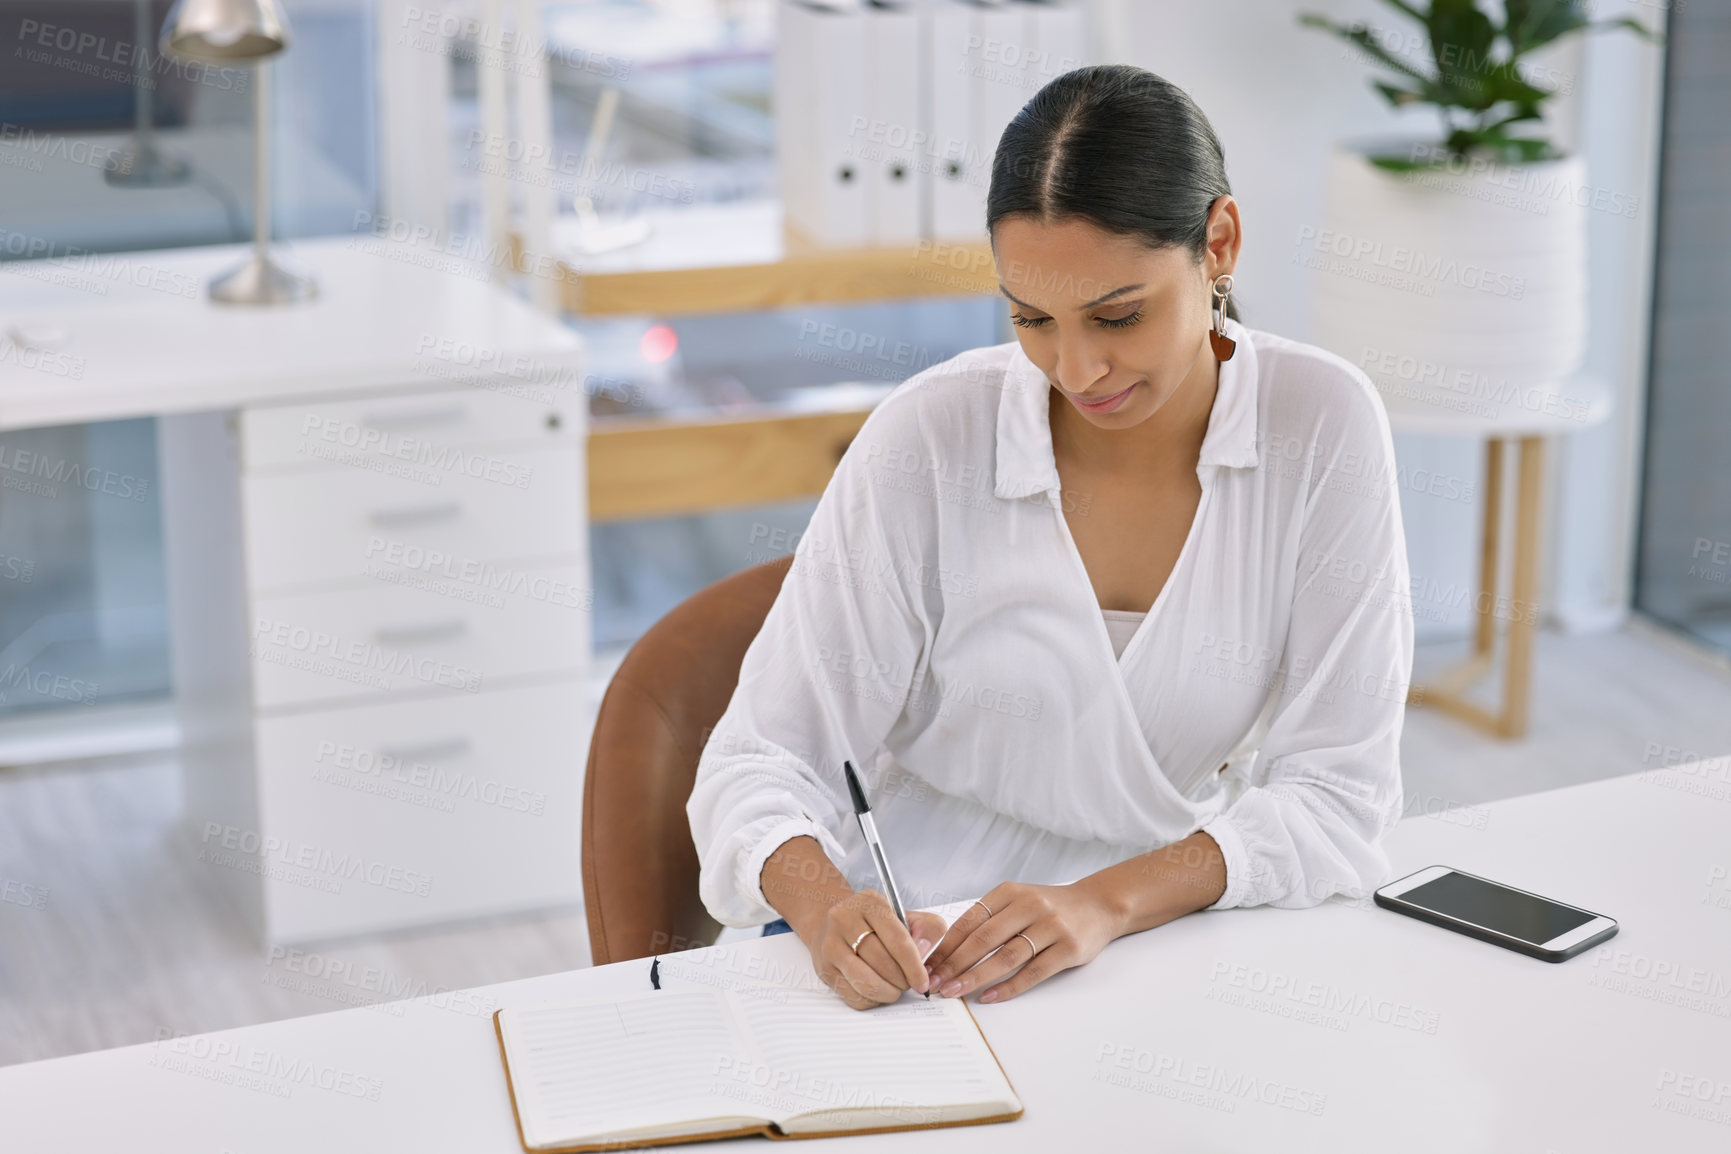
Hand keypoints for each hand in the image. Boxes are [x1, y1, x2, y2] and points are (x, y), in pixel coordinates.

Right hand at [802, 890, 948, 1010]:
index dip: (914, 966)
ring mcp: (831, 945)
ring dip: (887, 993)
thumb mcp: (904, 915)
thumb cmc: (872, 922)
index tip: (923, 982)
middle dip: (901, 981)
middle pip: (882, 963)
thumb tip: (925, 953)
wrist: (829, 922)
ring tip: (894, 988)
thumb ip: (926, 929)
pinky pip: (853, 996)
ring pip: (866, 982)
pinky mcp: (824, 968)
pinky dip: (871, 1000)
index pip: (897, 939)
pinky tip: (876, 990)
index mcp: (870, 903)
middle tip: (908, 983)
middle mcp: (845, 920)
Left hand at [923, 880, 1123, 1004]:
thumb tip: (948, 950)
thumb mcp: (1018, 900)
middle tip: (935, 983)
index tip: (929, 965)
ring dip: (975, 977)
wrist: (1098, 905)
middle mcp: (1029, 906)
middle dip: (954, 964)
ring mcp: (1051, 926)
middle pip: (984, 939)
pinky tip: (990, 997)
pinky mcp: (1068, 948)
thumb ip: (989, 919)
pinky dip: (1008, 988)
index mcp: (1010, 892)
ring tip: (955, 992)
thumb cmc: (1050, 907)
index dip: (946, 946)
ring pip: (1005, 957)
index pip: (970, 921)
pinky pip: (1033, 973)